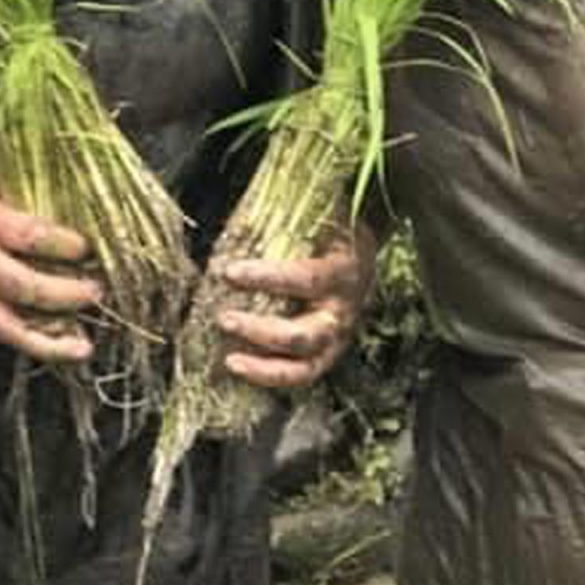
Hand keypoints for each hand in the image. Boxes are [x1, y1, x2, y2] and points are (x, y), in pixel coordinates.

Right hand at [0, 157, 96, 362]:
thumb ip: (25, 179)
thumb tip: (81, 182)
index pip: (29, 235)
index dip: (64, 245)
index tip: (89, 248)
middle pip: (23, 285)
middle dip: (66, 293)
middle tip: (97, 290)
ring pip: (6, 325)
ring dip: (49, 339)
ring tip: (83, 345)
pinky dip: (25, 343)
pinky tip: (55, 347)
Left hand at [212, 224, 379, 393]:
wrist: (360, 258)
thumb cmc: (329, 233)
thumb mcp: (321, 216)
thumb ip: (290, 214)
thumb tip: (248, 207)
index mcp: (344, 272)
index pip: (307, 279)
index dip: (268, 278)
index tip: (229, 272)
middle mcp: (343, 312)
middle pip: (303, 334)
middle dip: (260, 331)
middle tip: (223, 318)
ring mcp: (337, 339)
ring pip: (303, 366)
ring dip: (262, 366)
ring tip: (228, 360)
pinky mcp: (326, 356)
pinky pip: (300, 375)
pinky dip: (268, 376)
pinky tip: (237, 367)